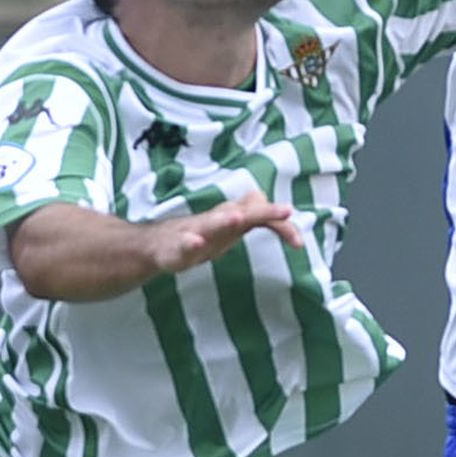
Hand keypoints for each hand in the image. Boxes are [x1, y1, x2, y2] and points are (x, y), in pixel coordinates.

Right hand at [144, 188, 303, 276]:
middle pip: (244, 212)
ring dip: (224, 221)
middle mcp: (217, 220)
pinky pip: (183, 243)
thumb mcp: (231, 227)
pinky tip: (196, 242)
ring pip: (212, 223)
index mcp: (231, 218)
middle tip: (286, 210)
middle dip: (265, 211)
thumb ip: (254, 216)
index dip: (280, 224)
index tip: (298, 243)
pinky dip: (190, 242)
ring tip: (237, 218)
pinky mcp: (176, 247)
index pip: (261, 214)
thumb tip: (282, 210)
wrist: (156, 245)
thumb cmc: (200, 234)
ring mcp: (196, 231)